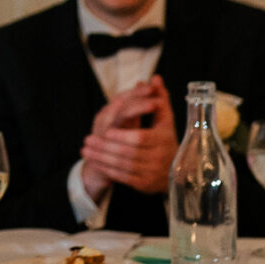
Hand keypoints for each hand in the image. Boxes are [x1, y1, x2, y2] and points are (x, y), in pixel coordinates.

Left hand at [80, 78, 176, 198]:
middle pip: (128, 153)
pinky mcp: (145, 185)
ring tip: (85, 150)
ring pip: (123, 166)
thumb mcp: (165, 120)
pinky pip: (123, 178)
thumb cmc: (166, 139)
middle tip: (87, 140)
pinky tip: (95, 162)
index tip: (105, 132)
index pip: (140, 138)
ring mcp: (152, 174)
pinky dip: (107, 170)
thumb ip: (159, 99)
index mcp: (164, 140)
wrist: (178, 172)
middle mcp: (159, 158)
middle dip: (105, 147)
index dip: (122, 136)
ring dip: (101, 158)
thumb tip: (155, 78)